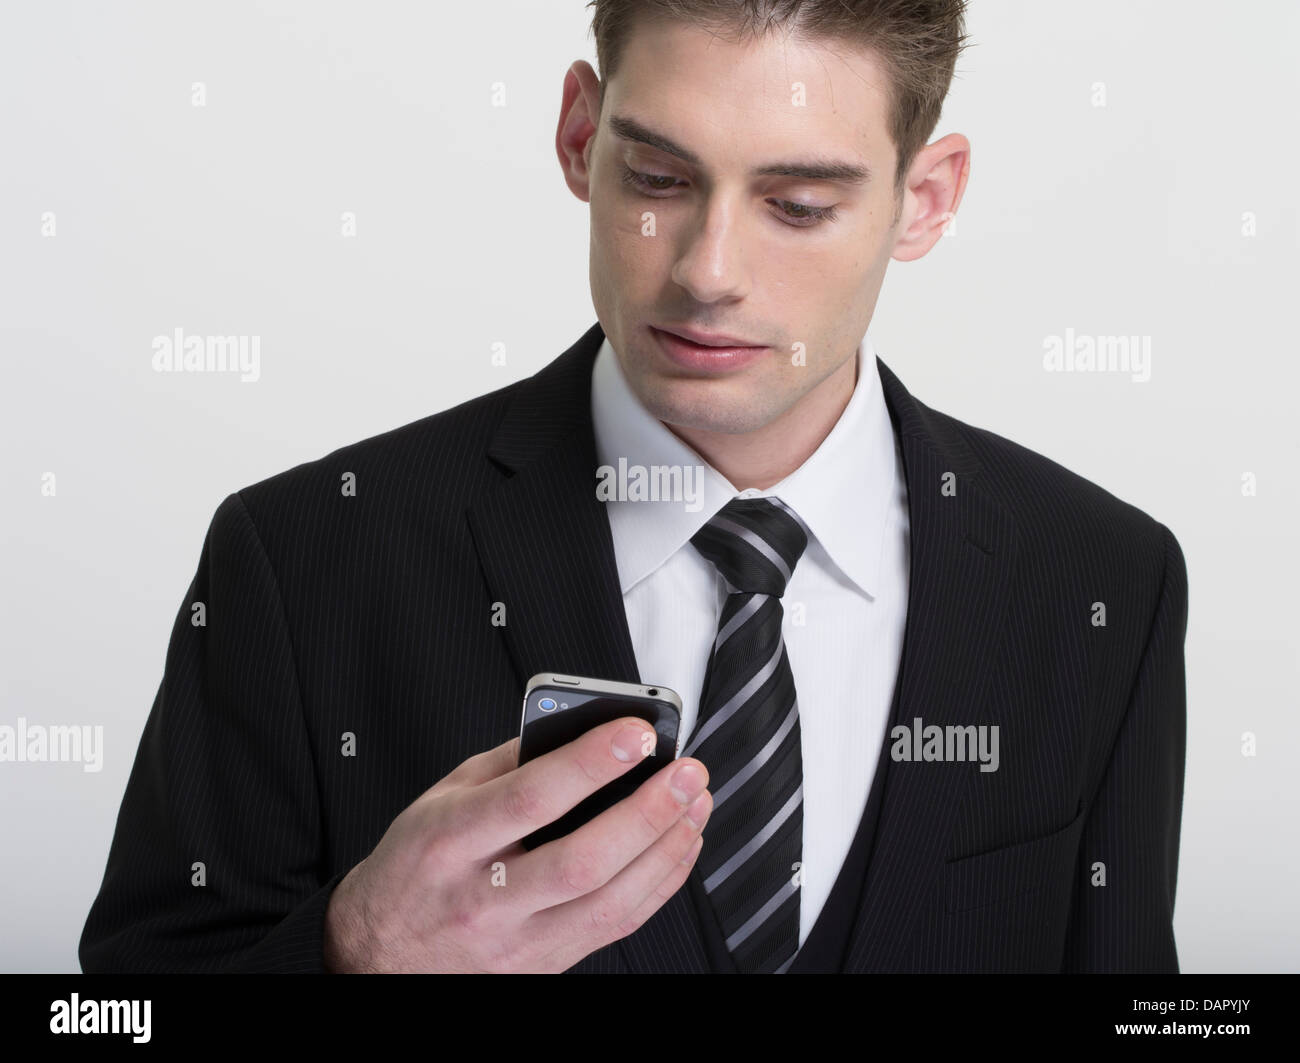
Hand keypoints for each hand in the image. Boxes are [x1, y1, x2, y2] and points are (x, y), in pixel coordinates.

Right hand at [323, 717, 710, 971]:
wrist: (380, 953)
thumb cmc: (416, 865)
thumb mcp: (442, 796)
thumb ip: (511, 762)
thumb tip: (583, 729)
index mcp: (451, 840)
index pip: (531, 798)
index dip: (591, 762)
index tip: (636, 732)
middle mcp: (485, 896)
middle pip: (582, 859)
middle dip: (646, 811)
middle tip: (686, 773)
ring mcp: (518, 939)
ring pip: (608, 900)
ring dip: (665, 848)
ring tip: (695, 803)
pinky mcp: (546, 963)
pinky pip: (616, 925)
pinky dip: (659, 882)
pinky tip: (678, 845)